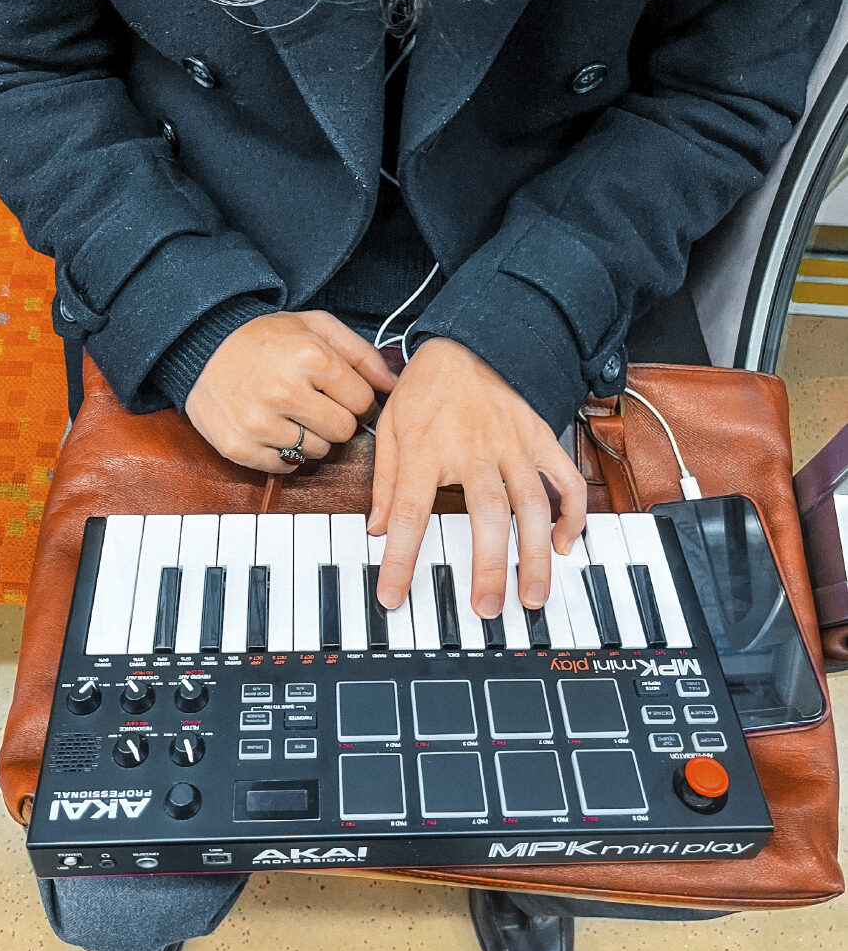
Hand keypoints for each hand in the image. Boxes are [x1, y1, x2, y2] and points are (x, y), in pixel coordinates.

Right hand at [185, 310, 399, 470]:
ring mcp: (260, 423)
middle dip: (336, 419)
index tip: (341, 393)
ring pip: (316, 452)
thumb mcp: (315, 326)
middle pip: (343, 431)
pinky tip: (273, 428)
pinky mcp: (239, 447)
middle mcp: (285, 392)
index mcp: (310, 358)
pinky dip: (284, 453)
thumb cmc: (264, 337)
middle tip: (315, 404)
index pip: (363, 402)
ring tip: (290, 414)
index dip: (356, 399)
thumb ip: (360, 354)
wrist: (202, 346)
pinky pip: (285, 467)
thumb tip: (393, 384)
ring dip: (310, 438)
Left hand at [369, 337, 586, 617]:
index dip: (401, 560)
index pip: (411, 515)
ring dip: (535, 554)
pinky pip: (564, 480)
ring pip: (531, 505)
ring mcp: (513, 445)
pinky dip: (571, 513)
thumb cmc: (428, 386)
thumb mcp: (392, 426)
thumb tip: (378, 529)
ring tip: (534, 594)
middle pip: (485, 516)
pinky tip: (565, 544)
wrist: (472, 341)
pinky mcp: (540, 439)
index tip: (393, 597)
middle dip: (488, 567)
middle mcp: (474, 451)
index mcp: (427, 450)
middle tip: (486, 609)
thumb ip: (386, 481)